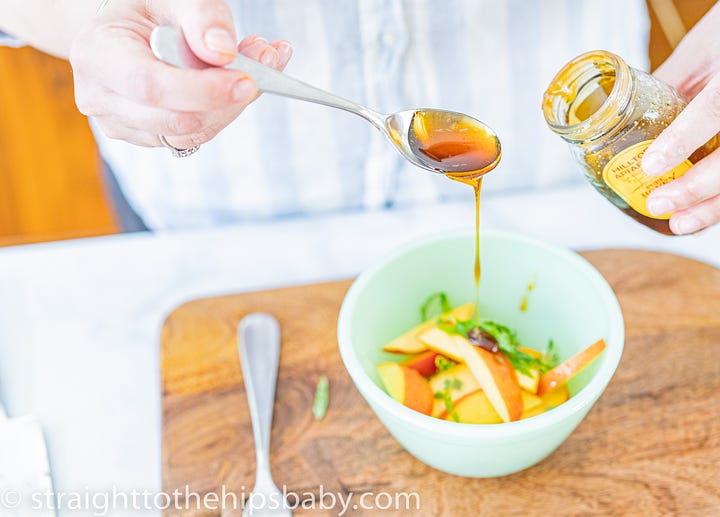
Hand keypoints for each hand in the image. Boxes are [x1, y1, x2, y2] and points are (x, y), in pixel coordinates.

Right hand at [69, 0, 291, 149]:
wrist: (130, 28)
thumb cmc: (152, 8)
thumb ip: (201, 17)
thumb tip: (223, 53)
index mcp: (96, 54)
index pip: (150, 85)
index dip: (201, 90)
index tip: (246, 80)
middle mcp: (100, 96)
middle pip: (173, 118)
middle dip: (227, 99)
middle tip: (268, 61)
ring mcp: (120, 123)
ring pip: (189, 134)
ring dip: (233, 105)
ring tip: (260, 61)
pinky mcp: (145, 137)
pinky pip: (193, 137)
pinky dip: (224, 112)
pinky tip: (240, 81)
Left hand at [642, 3, 719, 233]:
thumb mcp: (701, 50)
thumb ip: (671, 85)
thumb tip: (626, 117)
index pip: (714, 109)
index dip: (683, 140)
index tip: (652, 165)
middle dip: (697, 187)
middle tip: (659, 205)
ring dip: (713, 206)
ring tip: (680, 224)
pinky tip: (701, 217)